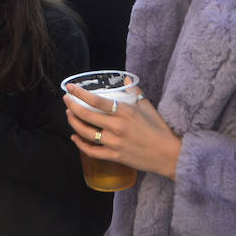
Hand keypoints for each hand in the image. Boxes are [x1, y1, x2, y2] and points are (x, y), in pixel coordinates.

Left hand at [63, 83, 182, 178]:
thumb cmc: (160, 129)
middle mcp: (117, 127)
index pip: (96, 100)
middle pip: (86, 115)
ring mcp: (115, 143)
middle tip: (66, 100)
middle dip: (72, 106)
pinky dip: (80, 144)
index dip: (80, 93)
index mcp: (125, 112)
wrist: (169, 155)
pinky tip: (74, 137)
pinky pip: (92, 151)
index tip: (70, 88)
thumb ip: (134, 92)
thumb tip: (125, 80)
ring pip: (85, 132)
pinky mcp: (115, 156)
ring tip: (69, 115)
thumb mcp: (148, 107)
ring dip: (73, 122)